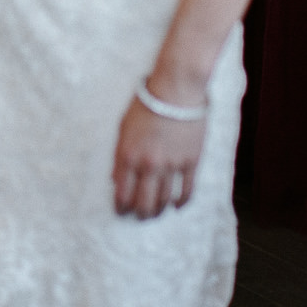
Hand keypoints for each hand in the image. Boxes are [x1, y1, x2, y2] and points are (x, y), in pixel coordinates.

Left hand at [111, 96, 208, 219]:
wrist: (176, 90)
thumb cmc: (146, 103)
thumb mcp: (123, 127)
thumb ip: (119, 155)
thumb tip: (115, 179)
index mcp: (128, 155)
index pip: (122, 193)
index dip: (121, 206)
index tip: (121, 212)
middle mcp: (148, 165)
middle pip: (143, 203)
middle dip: (139, 214)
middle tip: (139, 217)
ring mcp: (171, 165)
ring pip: (163, 200)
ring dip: (158, 211)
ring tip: (155, 214)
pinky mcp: (191, 162)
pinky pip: (186, 190)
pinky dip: (181, 202)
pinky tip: (177, 206)